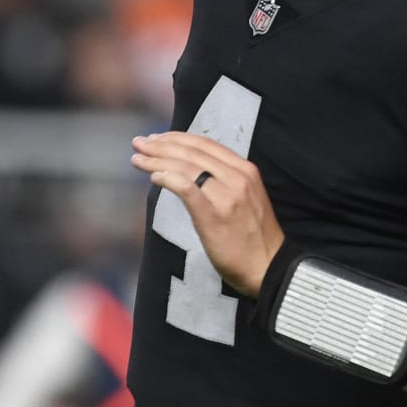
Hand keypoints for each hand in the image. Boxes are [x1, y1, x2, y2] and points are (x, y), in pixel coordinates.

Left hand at [133, 131, 284, 296]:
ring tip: (137, 158)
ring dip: (157, 160)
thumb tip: (191, 170)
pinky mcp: (214, 215)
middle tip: (139, 143)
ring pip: (185, 167)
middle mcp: (236, 177)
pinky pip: (186, 189)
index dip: (177, 138)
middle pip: (191, 153)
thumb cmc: (254, 237)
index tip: (157, 138)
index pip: (205, 144)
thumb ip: (225, 180)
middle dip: (161, 145)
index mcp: (245, 170)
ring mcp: (226, 195)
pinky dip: (168, 178)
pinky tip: (154, 177)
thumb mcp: (247, 197)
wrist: (269, 267)